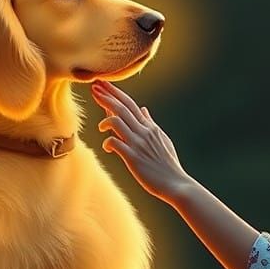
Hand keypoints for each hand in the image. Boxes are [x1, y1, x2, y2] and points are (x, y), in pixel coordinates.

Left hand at [90, 79, 190, 205]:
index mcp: (150, 127)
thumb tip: (143, 109)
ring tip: (100, 126)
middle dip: (106, 96)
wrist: (176, 184)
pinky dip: (107, 142)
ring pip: (117, 121)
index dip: (115, 93)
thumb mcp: (162, 139)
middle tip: (94, 87)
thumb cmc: (168, 164)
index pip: (130, 104)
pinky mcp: (133, 158)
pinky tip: (107, 148)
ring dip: (105, 120)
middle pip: (122, 108)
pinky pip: (115, 143)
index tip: (102, 84)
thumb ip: (150, 124)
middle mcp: (144, 132)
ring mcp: (138, 144)